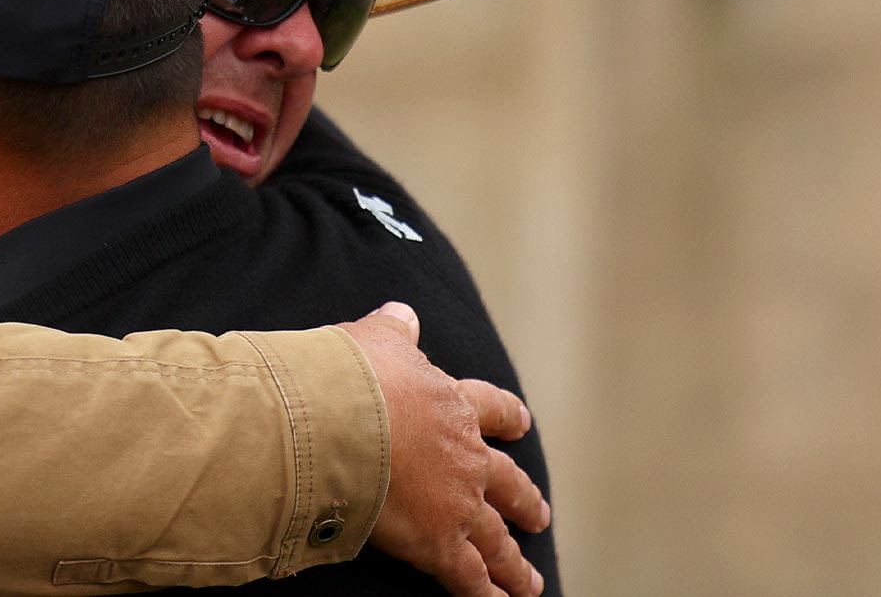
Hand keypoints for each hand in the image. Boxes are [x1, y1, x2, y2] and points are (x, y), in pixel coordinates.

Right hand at [337, 302, 548, 596]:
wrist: (340, 419)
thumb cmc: (352, 376)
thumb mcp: (374, 341)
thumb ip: (393, 331)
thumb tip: (402, 313)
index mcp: (452, 405)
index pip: (490, 409)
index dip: (507, 417)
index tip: (522, 423)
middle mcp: (465, 456)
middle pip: (506, 482)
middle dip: (523, 500)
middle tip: (539, 515)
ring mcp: (458, 502)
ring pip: (495, 537)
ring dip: (513, 561)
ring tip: (530, 580)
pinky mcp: (439, 542)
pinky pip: (468, 575)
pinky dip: (485, 593)